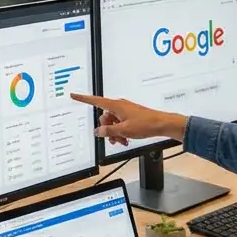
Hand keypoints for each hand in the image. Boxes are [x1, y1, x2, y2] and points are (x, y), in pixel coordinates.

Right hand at [69, 94, 186, 145]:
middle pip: (104, 117)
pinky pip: (119, 123)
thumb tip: (98, 132)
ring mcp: (125, 110)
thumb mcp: (124, 130)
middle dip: (107, 129)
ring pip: (112, 122)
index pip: (95, 101)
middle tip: (114, 138)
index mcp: (115, 106)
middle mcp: (119, 106)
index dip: (83, 99)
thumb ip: (109, 131)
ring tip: (122, 140)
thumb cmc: (145, 124)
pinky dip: (120, 131)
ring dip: (114, 132)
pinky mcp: (130, 115)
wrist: (162, 124)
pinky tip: (125, 139)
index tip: (74, 95)